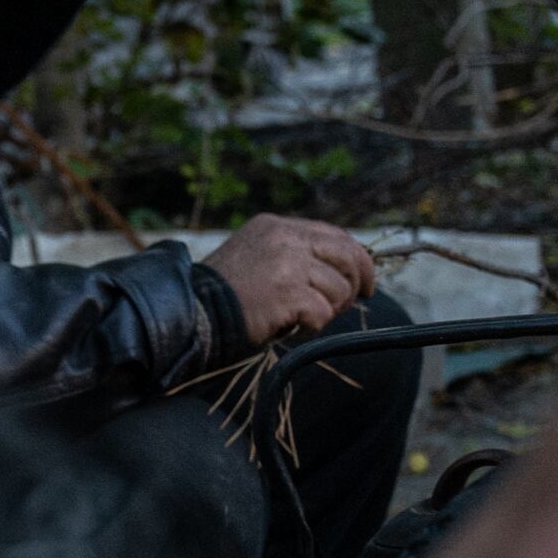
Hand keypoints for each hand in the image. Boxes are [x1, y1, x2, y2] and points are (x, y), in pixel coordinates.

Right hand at [197, 215, 377, 351]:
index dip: (358, 259)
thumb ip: (293, 255)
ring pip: (338, 290)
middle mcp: (284, 239)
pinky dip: (312, 328)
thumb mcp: (256, 256)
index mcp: (276, 226)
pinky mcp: (288, 293)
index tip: (366, 282)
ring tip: (301, 320)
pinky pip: (322, 314)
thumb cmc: (224, 293)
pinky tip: (292, 330)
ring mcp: (287, 265)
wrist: (192, 312)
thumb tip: (342, 272)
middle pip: (348, 256)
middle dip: (356, 284)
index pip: (335, 235)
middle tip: (350, 304)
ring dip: (327, 311)